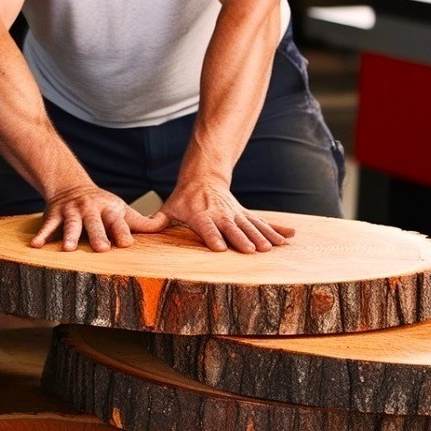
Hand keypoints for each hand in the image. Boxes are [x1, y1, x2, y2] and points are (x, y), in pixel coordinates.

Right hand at [31, 183, 166, 251]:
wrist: (71, 187)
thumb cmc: (101, 205)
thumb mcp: (120, 210)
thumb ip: (140, 223)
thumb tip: (164, 228)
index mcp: (109, 210)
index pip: (117, 221)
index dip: (122, 231)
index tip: (126, 243)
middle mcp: (91, 209)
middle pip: (95, 224)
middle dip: (97, 235)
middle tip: (101, 249)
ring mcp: (72, 211)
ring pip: (71, 224)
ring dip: (69, 235)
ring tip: (68, 249)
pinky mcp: (55, 215)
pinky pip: (48, 226)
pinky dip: (42, 235)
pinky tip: (36, 245)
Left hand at [155, 178, 293, 252]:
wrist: (203, 179)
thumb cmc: (183, 199)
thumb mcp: (169, 207)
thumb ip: (156, 221)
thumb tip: (140, 230)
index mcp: (201, 215)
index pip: (206, 227)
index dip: (213, 236)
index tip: (220, 248)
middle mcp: (220, 215)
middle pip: (232, 228)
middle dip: (242, 239)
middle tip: (252, 251)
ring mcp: (235, 214)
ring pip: (250, 226)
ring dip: (262, 236)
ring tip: (272, 248)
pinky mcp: (244, 215)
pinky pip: (262, 223)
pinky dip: (276, 229)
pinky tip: (289, 237)